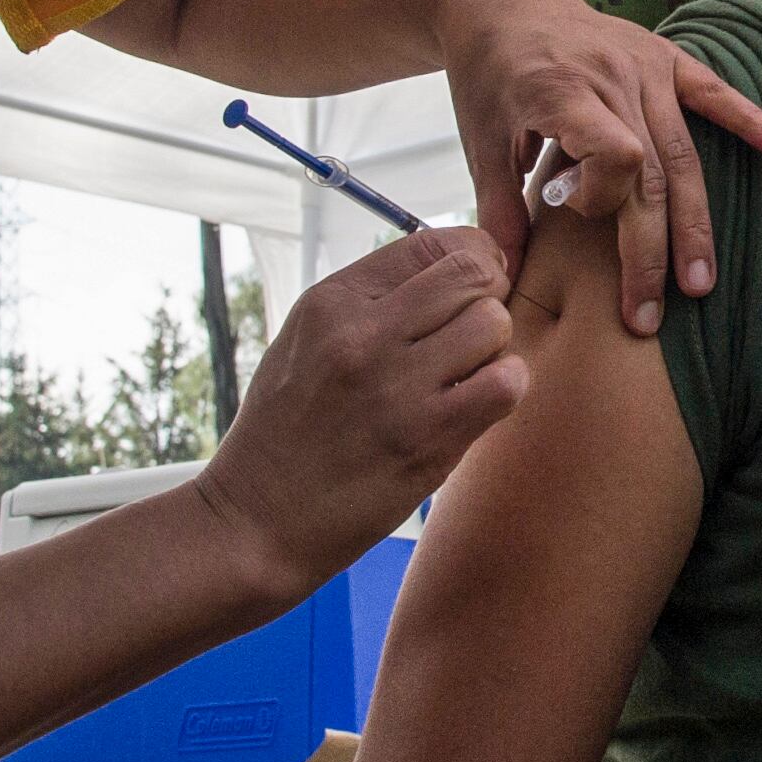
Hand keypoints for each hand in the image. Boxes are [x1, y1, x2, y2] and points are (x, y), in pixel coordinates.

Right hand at [198, 227, 526, 600]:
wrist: (257, 519)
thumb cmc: (285, 432)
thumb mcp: (305, 341)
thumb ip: (372, 302)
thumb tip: (452, 270)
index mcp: (332, 301)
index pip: (435, 242)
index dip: (472, 260)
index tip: (471, 289)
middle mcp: (364, 333)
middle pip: (474, 275)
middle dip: (487, 300)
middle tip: (468, 337)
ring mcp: (397, 385)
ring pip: (495, 324)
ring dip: (493, 350)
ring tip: (463, 377)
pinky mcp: (427, 438)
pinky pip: (505, 383)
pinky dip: (503, 389)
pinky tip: (474, 406)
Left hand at [440, 0, 761, 336]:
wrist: (504, 2)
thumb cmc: (489, 75)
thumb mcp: (479, 139)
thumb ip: (498, 208)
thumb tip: (503, 282)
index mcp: (563, 90)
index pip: (615, 153)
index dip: (603, 196)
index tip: (572, 207)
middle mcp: (613, 76)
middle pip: (652, 172)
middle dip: (651, 250)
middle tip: (647, 317)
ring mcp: (645, 66)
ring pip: (683, 154)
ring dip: (693, 223)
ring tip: (700, 282)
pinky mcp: (665, 58)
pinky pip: (712, 93)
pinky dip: (749, 121)